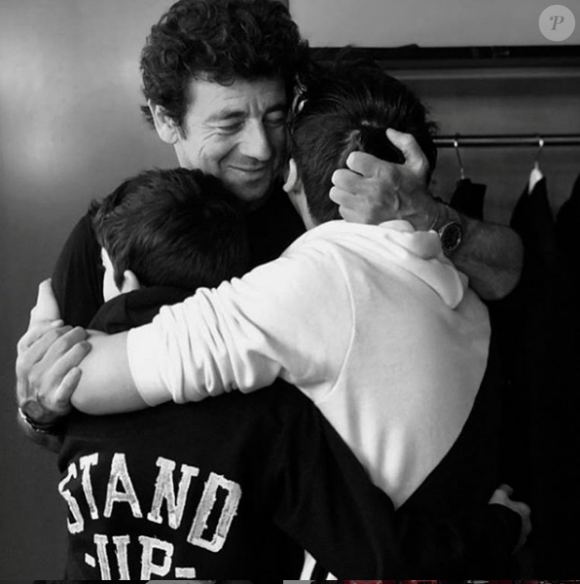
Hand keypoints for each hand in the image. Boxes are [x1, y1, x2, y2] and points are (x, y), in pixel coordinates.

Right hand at [15, 280, 90, 423]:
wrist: (39, 404)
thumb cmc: (42, 366)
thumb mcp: (37, 342)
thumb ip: (42, 316)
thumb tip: (47, 284)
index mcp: (25, 354)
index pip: (42, 335)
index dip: (56, 328)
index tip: (65, 324)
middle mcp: (30, 371)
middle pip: (55, 346)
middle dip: (72, 337)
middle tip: (83, 332)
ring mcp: (41, 387)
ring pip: (61, 365)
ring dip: (76, 353)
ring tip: (88, 345)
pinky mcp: (55, 401)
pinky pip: (64, 390)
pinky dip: (72, 380)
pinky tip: (80, 371)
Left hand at [330, 128, 437, 228]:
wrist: (422, 220)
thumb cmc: (417, 191)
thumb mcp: (419, 163)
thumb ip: (406, 142)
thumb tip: (389, 132)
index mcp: (385, 173)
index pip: (352, 160)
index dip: (355, 160)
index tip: (361, 166)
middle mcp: (373, 191)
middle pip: (338, 177)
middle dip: (344, 175)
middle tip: (353, 178)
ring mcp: (365, 208)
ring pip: (336, 194)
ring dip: (343, 191)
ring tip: (354, 192)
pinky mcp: (361, 222)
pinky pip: (342, 210)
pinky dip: (348, 207)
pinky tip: (359, 205)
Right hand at [488, 483, 531, 552]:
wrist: (498, 532)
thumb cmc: (500, 512)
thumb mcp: (499, 495)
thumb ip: (505, 489)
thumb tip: (508, 488)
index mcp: (525, 510)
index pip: (522, 506)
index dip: (513, 505)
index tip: (505, 505)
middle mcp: (527, 524)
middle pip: (521, 519)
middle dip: (513, 518)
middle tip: (502, 516)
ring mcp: (523, 536)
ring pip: (518, 531)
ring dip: (511, 528)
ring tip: (500, 526)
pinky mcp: (517, 545)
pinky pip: (514, 540)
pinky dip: (508, 538)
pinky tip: (499, 535)